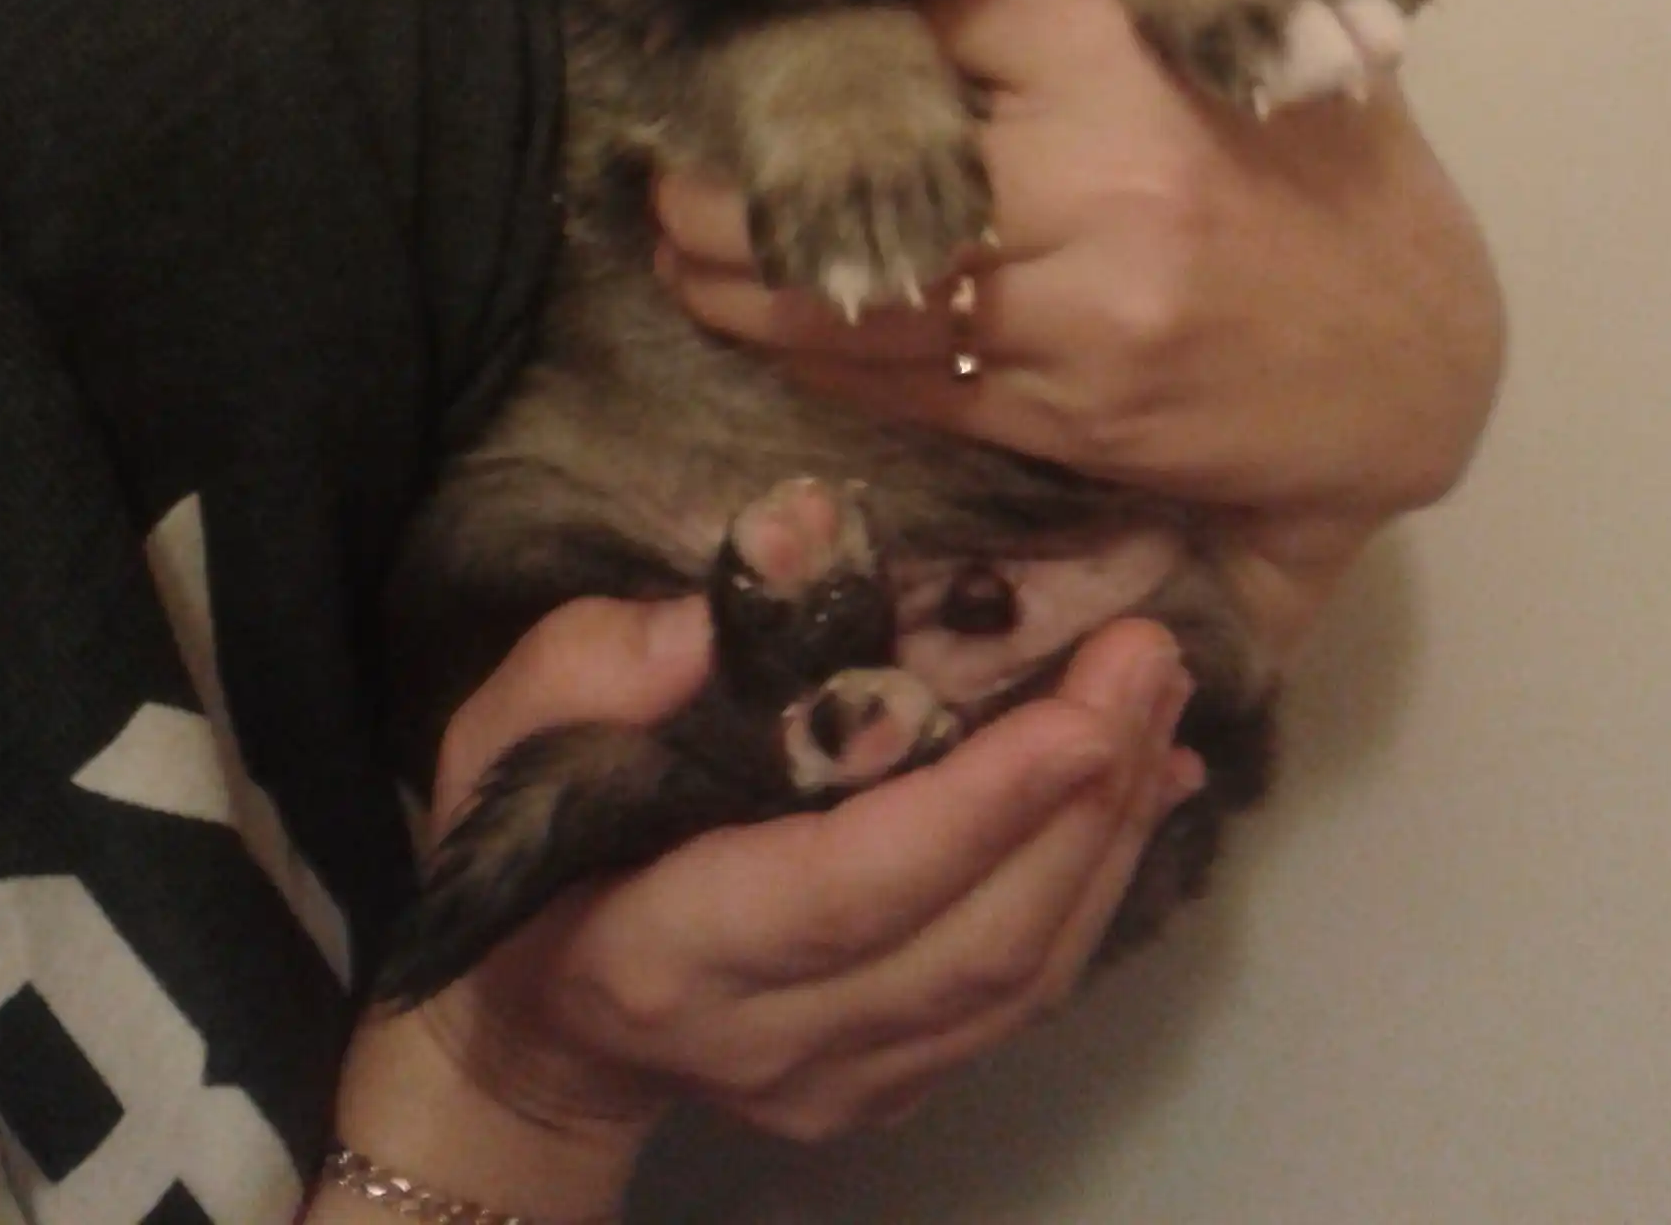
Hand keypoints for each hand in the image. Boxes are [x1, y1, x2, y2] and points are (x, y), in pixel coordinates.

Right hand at [330, 599, 1202, 1215]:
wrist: (533, 1027)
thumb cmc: (520, 845)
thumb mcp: (509, 725)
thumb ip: (604, 663)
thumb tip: (746, 583)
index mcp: (668, 952)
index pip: (848, 893)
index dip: (974, 811)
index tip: (1078, 714)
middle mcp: (774, 1045)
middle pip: (971, 946)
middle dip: (1080, 800)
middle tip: (1149, 660)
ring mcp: (847, 1084)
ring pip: (1019, 981)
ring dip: (1109, 836)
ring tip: (1161, 702)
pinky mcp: (897, 1086)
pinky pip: (1023, 996)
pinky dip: (1099, 884)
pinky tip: (1141, 783)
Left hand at [654, 0, 1504, 660]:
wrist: (1410, 381)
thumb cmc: (1339, 181)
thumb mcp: (1301, 20)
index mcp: (1135, 75)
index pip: (956, 11)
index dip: (877, 10)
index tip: (809, 12)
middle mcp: (1094, 195)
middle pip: (872, 162)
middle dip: (754, 166)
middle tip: (665, 159)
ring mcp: (1071, 319)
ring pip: (860, 289)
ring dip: (743, 273)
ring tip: (673, 240)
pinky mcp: (1058, 416)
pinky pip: (900, 381)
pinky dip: (811, 354)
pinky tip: (751, 321)